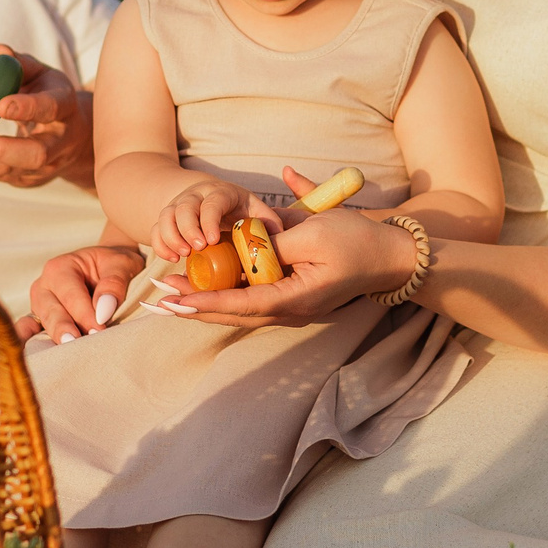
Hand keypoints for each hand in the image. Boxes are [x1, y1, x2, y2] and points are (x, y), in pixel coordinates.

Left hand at [0, 45, 94, 189]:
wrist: (74, 136)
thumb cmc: (51, 97)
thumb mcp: (43, 75)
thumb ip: (21, 64)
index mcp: (65, 108)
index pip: (50, 109)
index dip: (27, 107)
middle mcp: (60, 143)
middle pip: (35, 154)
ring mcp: (45, 167)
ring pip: (10, 169)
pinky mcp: (27, 180)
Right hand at [19, 243, 148, 341]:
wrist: (108, 267)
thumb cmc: (114, 264)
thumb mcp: (121, 263)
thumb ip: (114, 283)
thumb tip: (103, 310)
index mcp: (60, 268)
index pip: (71, 296)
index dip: (85, 315)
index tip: (99, 331)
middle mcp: (44, 286)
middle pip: (52, 312)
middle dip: (66, 330)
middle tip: (80, 345)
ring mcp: (40, 306)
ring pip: (44, 325)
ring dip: (57, 339)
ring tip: (70, 354)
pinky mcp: (40, 322)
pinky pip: (30, 332)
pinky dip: (30, 342)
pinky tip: (34, 353)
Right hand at [153, 179, 281, 261]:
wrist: (210, 196)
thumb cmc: (239, 208)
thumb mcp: (255, 210)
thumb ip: (268, 223)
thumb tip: (278, 240)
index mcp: (220, 192)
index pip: (212, 202)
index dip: (209, 220)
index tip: (212, 241)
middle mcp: (196, 195)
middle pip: (184, 207)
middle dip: (188, 229)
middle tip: (197, 250)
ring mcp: (178, 205)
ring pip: (165, 216)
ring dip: (171, 237)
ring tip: (182, 256)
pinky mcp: (167, 219)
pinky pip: (156, 229)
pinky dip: (160, 244)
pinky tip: (172, 258)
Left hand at [173, 209, 415, 326]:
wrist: (390, 257)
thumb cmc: (355, 242)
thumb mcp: (312, 235)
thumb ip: (273, 244)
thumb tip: (241, 248)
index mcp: (294, 299)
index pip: (240, 304)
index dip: (204, 301)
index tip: (173, 300)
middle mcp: (289, 310)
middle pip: (232, 312)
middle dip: (193, 304)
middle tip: (157, 296)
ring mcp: (290, 306)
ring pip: (238, 308)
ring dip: (203, 298)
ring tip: (170, 290)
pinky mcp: (291, 297)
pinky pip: (251, 298)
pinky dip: (224, 291)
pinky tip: (203, 283)